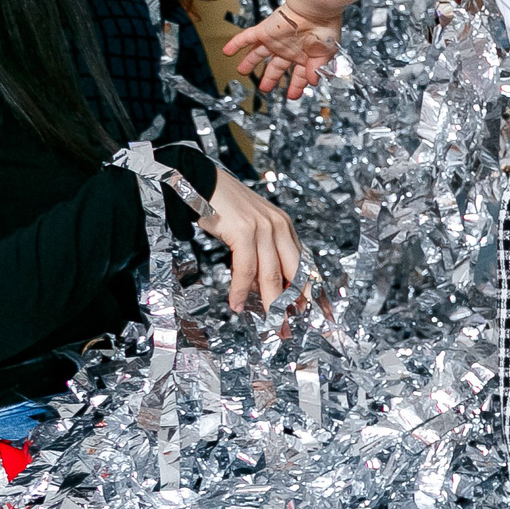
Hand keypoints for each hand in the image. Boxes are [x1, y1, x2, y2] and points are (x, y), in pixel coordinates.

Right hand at [193, 172, 302, 313]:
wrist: (198, 180)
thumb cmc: (221, 207)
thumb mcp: (248, 229)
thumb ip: (260, 253)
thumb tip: (263, 287)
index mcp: (284, 227)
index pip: (303, 264)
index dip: (308, 291)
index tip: (311, 314)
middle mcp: (279, 227)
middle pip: (294, 274)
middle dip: (294, 305)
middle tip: (289, 329)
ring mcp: (264, 228)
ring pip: (272, 275)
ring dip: (270, 304)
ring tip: (269, 325)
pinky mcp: (245, 231)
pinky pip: (246, 269)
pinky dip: (241, 290)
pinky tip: (237, 304)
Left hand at [226, 3, 341, 99]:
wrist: (314, 9)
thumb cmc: (324, 29)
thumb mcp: (325, 54)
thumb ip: (317, 69)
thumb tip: (313, 81)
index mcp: (305, 55)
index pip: (298, 75)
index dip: (296, 86)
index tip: (292, 95)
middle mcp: (289, 49)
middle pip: (276, 67)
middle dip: (270, 78)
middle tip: (264, 88)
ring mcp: (275, 41)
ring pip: (259, 54)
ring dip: (250, 63)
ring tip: (241, 71)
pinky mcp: (264, 31)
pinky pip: (246, 38)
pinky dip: (236, 44)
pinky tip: (227, 51)